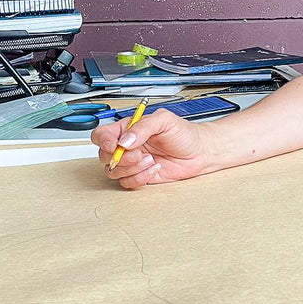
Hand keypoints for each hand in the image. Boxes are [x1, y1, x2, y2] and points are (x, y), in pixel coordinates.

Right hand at [91, 108, 210, 188]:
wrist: (199, 152)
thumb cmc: (184, 133)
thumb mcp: (164, 121)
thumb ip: (143, 127)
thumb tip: (125, 140)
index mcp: (128, 129)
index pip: (102, 134)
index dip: (103, 141)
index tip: (116, 146)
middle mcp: (127, 146)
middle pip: (104, 155)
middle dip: (121, 158)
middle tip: (140, 154)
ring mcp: (132, 162)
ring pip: (114, 171)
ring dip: (132, 169)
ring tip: (151, 160)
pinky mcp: (140, 175)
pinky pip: (127, 182)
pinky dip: (140, 178)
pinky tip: (154, 168)